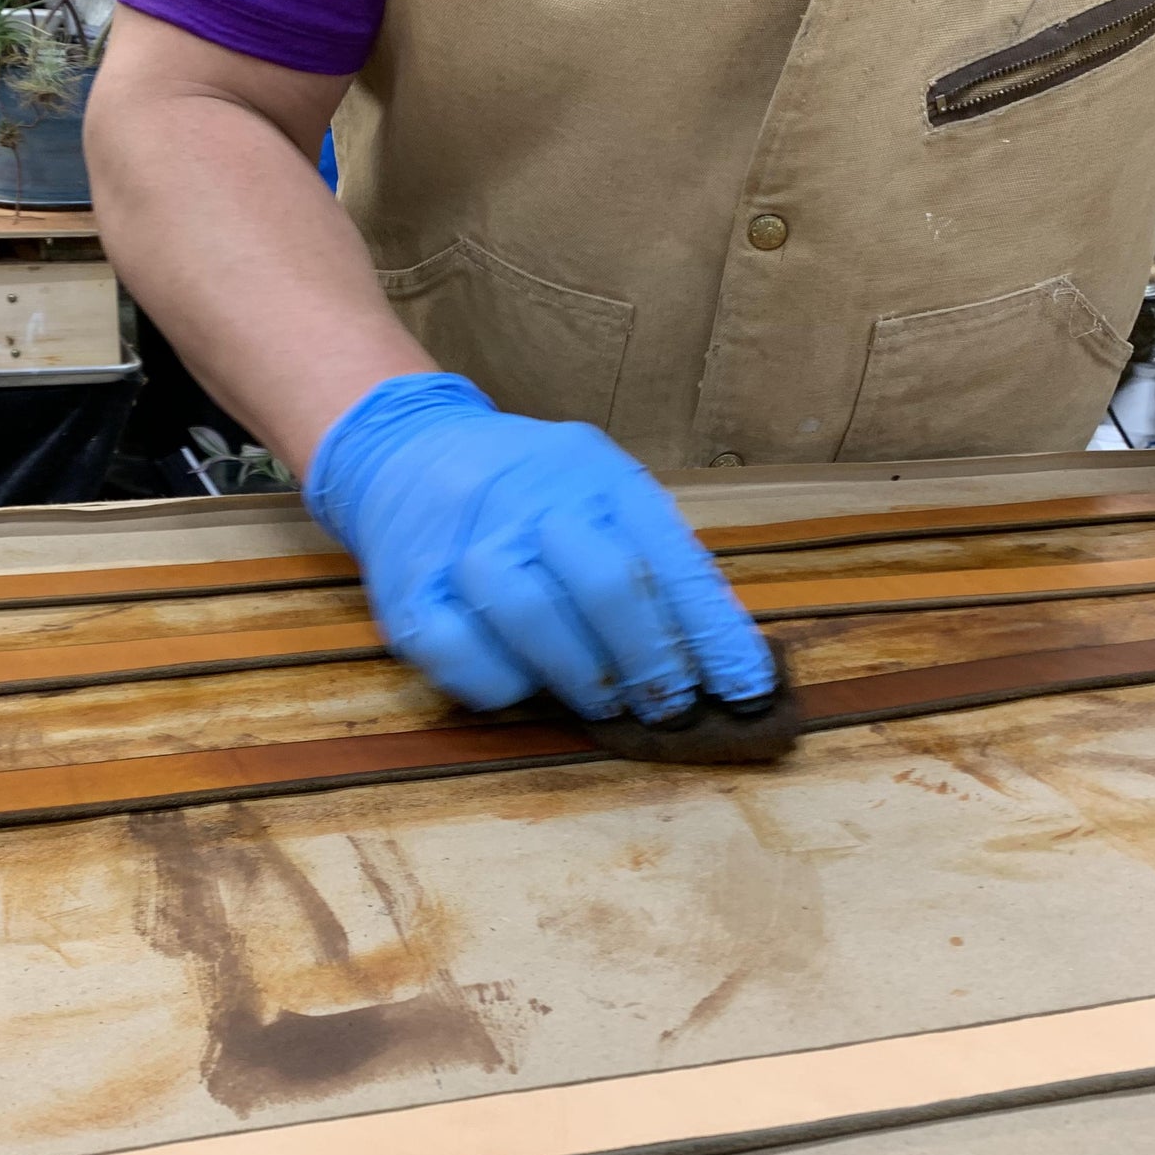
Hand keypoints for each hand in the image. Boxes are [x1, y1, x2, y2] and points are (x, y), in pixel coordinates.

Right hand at [304, 373, 777, 721]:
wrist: (406, 448)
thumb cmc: (529, 489)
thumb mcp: (601, 490)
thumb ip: (656, 557)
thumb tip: (723, 654)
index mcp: (592, 473)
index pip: (669, 558)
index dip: (714, 633)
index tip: (747, 689)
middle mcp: (528, 500)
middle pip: (608, 587)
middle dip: (654, 662)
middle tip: (674, 706)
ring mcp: (463, 543)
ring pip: (534, 617)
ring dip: (585, 678)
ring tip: (608, 703)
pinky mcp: (407, 591)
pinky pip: (461, 654)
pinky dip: (502, 685)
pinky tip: (525, 686)